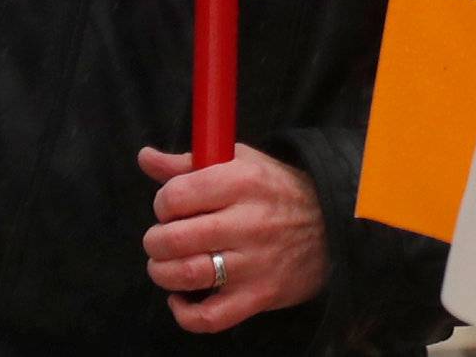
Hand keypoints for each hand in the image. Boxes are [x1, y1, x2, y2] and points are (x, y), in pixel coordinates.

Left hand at [139, 144, 330, 333]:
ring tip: (162, 265)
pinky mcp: (259, 296)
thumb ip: (188, 162)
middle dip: (155, 241)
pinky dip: (184, 313)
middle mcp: (246, 222)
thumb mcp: (238, 161)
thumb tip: (145, 157)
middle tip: (159, 239)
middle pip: (176, 239)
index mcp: (240, 181)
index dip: (162, 203)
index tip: (167, 207)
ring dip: (162, 273)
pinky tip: (179, 298)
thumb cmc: (274, 188)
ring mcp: (253, 263)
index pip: (178, 195)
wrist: (331, 223)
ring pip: (188, 276)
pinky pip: (211, 317)